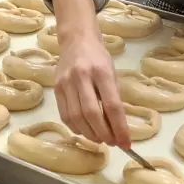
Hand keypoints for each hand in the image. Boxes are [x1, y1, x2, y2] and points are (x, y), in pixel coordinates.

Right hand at [55, 34, 130, 148]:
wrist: (76, 39)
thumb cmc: (98, 57)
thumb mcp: (113, 73)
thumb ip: (114, 97)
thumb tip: (118, 127)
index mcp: (102, 72)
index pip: (112, 106)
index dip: (120, 128)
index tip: (126, 144)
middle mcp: (82, 76)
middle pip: (91, 114)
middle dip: (104, 134)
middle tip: (112, 143)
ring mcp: (66, 82)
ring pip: (76, 117)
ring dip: (90, 134)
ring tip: (100, 139)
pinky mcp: (56, 88)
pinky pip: (65, 115)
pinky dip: (76, 128)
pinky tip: (85, 130)